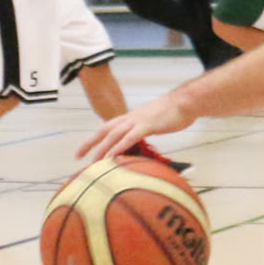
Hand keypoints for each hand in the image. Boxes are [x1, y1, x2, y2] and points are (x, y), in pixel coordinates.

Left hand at [79, 94, 196, 161]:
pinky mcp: (147, 125)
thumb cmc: (173, 114)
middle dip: (90, 143)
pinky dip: (119, 147)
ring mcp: (137, 120)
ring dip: (103, 149)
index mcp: (131, 117)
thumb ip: (144, 132)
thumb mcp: (154, 123)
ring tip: (94, 162)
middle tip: (78, 156)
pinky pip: (129, 138)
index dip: (94, 138)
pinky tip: (112, 157)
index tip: (83, 150)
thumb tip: (139, 146)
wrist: (185, 102)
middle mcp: (130, 118)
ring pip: (113, 135)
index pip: (107, 127)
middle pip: (104, 130)